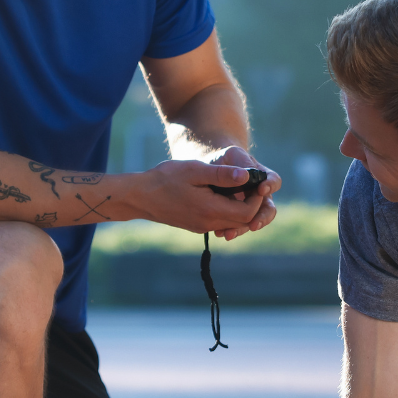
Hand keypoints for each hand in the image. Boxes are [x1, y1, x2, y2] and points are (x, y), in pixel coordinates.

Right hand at [137, 157, 279, 236]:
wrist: (140, 196)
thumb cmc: (166, 178)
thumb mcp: (195, 170)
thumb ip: (221, 175)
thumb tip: (247, 176)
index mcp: (211, 210)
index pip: (248, 212)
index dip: (256, 198)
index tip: (255, 181)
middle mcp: (209, 223)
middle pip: (243, 221)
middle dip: (252, 204)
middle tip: (251, 184)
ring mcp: (202, 226)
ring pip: (233, 223)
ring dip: (240, 208)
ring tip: (238, 186)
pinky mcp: (196, 225)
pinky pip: (220, 222)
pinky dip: (228, 211)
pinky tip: (222, 193)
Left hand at [205, 146, 279, 239]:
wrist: (211, 169)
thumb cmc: (225, 159)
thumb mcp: (232, 154)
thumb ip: (241, 163)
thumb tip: (245, 176)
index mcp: (263, 177)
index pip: (274, 181)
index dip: (270, 186)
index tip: (261, 190)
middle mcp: (260, 195)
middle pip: (269, 209)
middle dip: (262, 218)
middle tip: (253, 224)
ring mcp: (250, 208)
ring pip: (253, 221)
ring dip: (243, 229)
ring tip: (230, 234)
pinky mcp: (237, 217)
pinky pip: (237, 226)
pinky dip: (230, 230)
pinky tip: (220, 233)